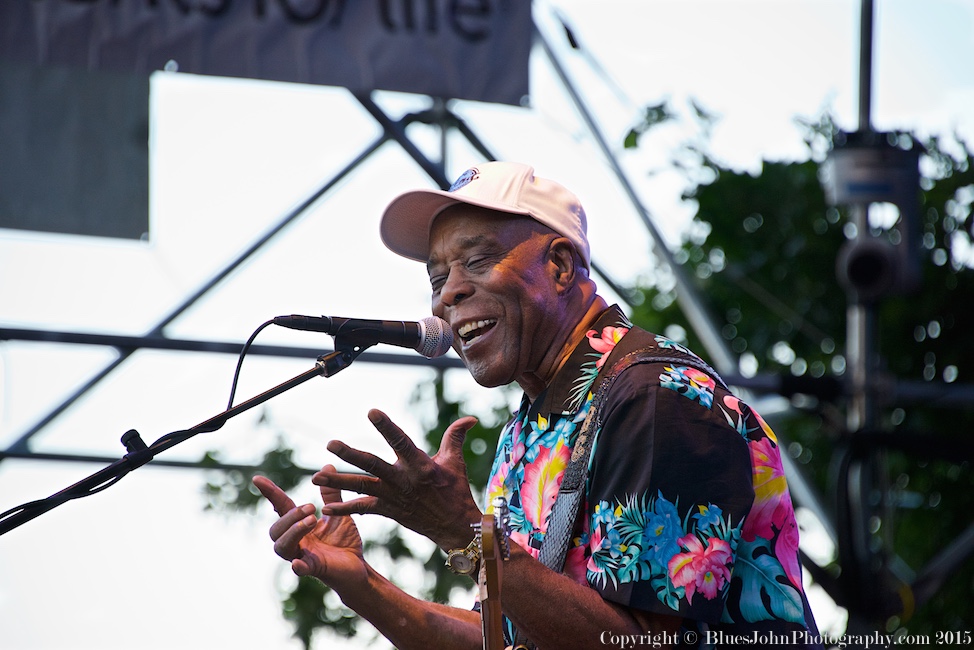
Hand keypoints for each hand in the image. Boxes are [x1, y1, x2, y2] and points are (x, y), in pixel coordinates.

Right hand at [253, 467, 366, 590]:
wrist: (358, 567)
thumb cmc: (343, 541)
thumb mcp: (337, 513)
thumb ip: (330, 494)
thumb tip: (327, 467)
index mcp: (299, 526)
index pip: (280, 508)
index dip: (270, 493)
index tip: (257, 479)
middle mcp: (296, 541)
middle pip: (275, 530)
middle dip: (290, 516)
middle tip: (311, 507)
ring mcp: (302, 556)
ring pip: (282, 547)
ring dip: (293, 531)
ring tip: (312, 520)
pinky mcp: (315, 569)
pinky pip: (300, 569)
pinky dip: (297, 566)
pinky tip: (297, 562)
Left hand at [315, 409, 482, 550]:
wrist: (455, 527)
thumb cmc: (456, 491)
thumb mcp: (455, 462)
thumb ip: (455, 436)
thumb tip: (470, 418)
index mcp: (420, 466)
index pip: (401, 441)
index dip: (386, 427)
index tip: (371, 412)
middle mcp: (403, 481)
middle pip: (372, 464)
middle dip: (350, 454)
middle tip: (330, 443)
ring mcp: (394, 497)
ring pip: (361, 486)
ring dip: (338, 480)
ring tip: (315, 476)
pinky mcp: (388, 510)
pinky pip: (363, 508)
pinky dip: (345, 507)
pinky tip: (326, 506)